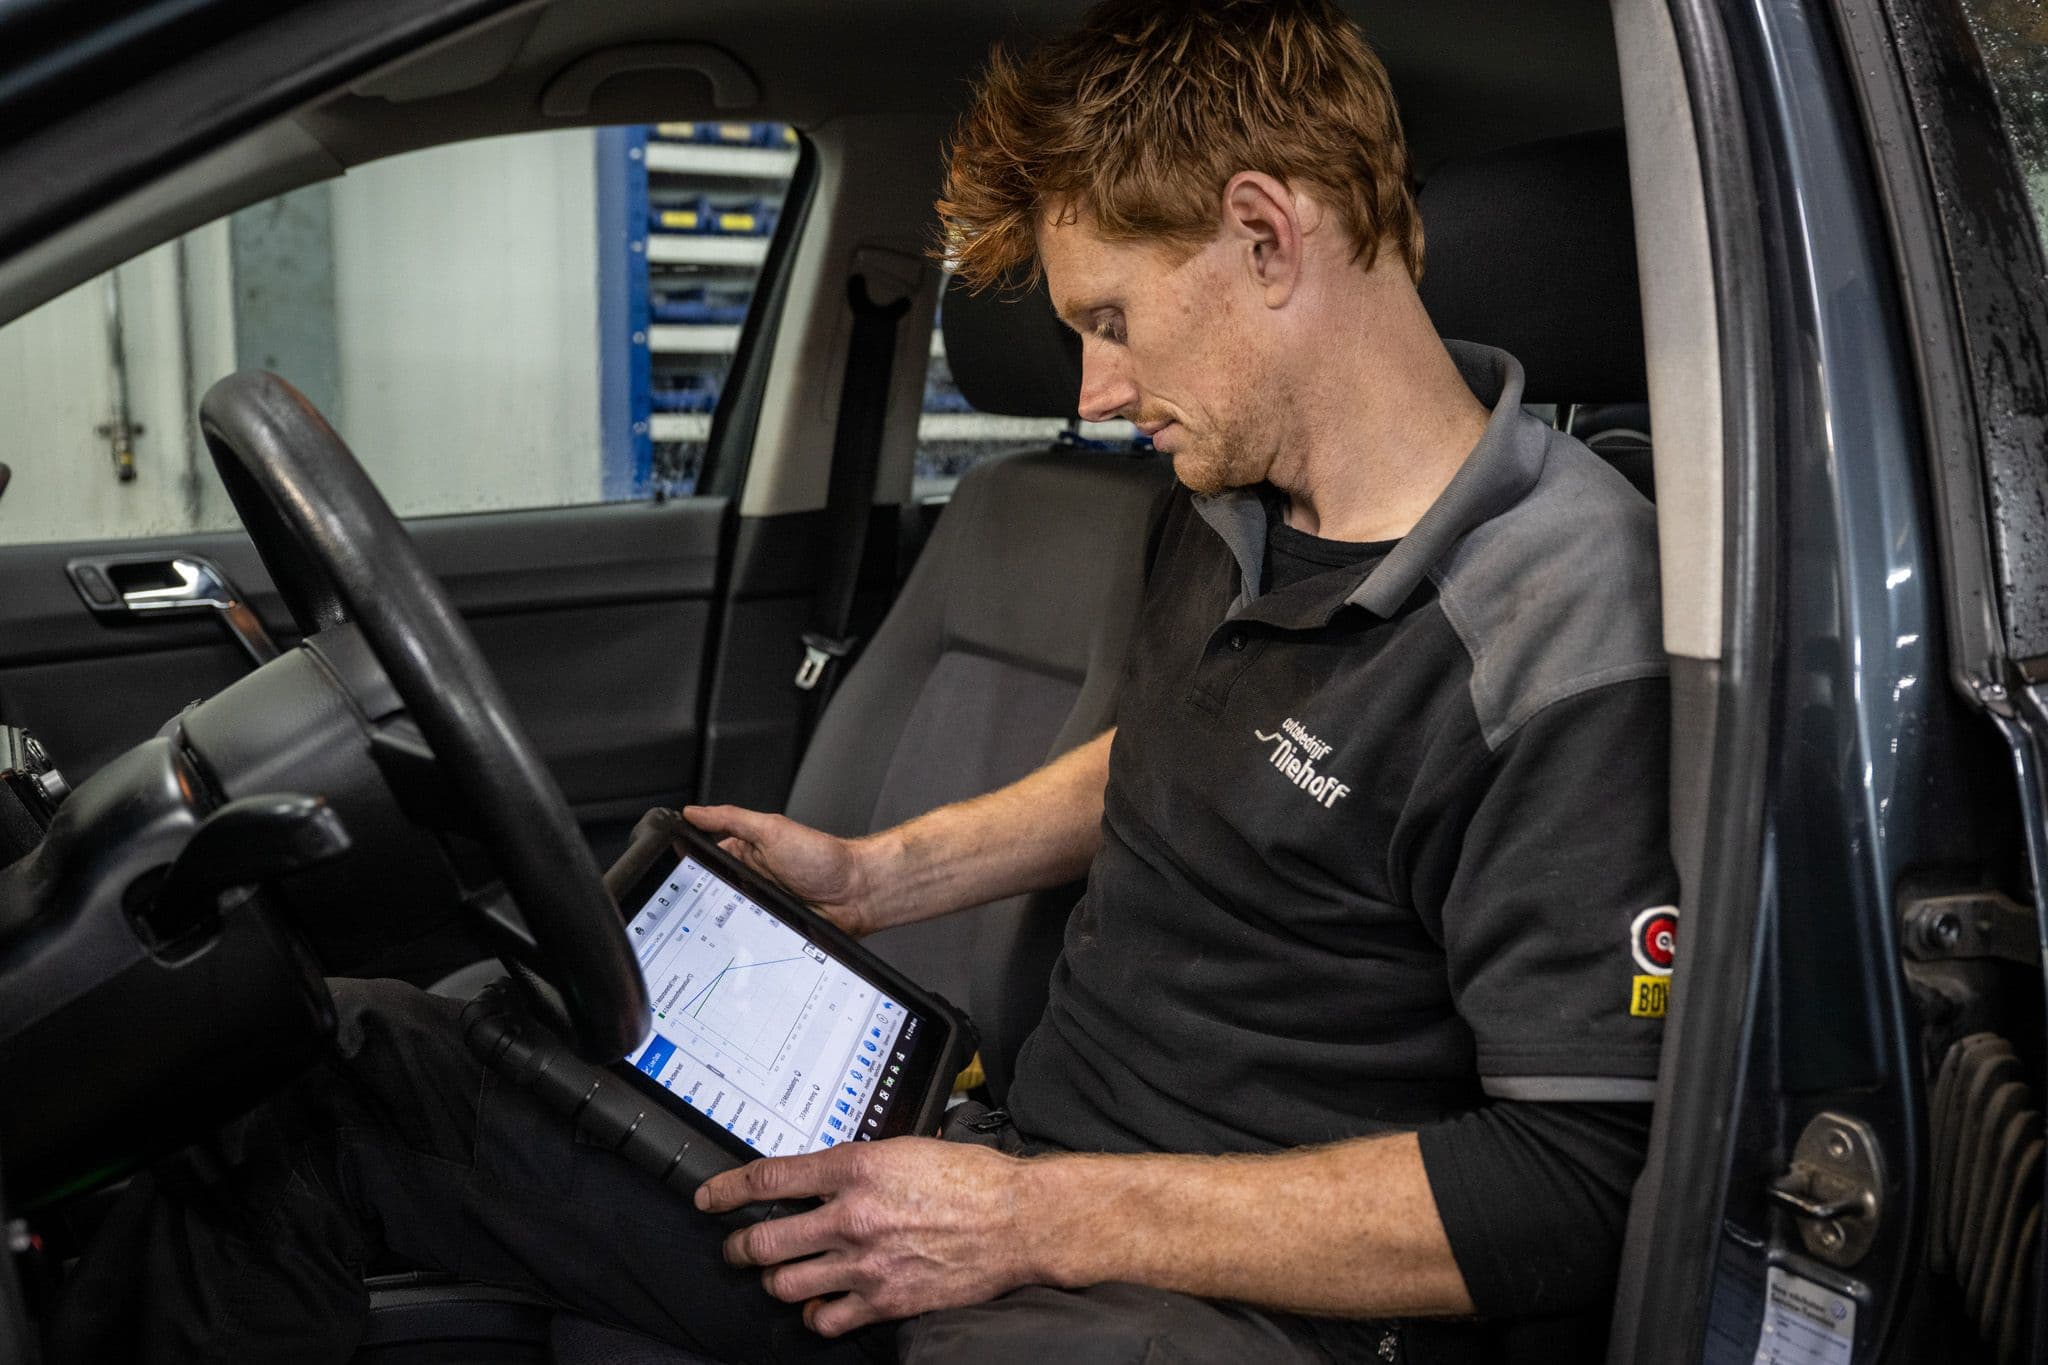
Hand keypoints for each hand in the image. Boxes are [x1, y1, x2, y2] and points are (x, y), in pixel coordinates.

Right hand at [681, 805, 884, 935]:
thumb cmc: (822, 858)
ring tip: (730, 922)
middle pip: (710, 897)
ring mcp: (758, 908)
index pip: (703, 863)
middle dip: (702, 905)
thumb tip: (693, 812)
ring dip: (723, 926)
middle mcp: (748, 882)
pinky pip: (747, 940)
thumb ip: (731, 819)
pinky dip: (744, 942)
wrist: (857, 892)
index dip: (686, 872)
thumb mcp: (771, 830)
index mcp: (743, 855)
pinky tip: (745, 939)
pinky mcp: (769, 931)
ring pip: (725, 923)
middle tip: (703, 907)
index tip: (672, 879)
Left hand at [697, 1138, 1044, 1336]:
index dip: (728, 1190)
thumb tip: (815, 1176)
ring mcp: (867, 1264)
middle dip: (740, 1248)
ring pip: (785, 1284)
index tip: (710, 1198)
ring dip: (774, 1280)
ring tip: (778, 1274)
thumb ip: (854, 1165)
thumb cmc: (970, 1179)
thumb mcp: (903, 1148)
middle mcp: (853, 1216)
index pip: (770, 1179)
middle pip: (764, 1242)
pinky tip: (821, 1301)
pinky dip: (815, 1313)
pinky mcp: (885, 1301)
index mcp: (857, 1167)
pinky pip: (825, 1319)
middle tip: (737, 1247)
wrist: (1017, 1220)